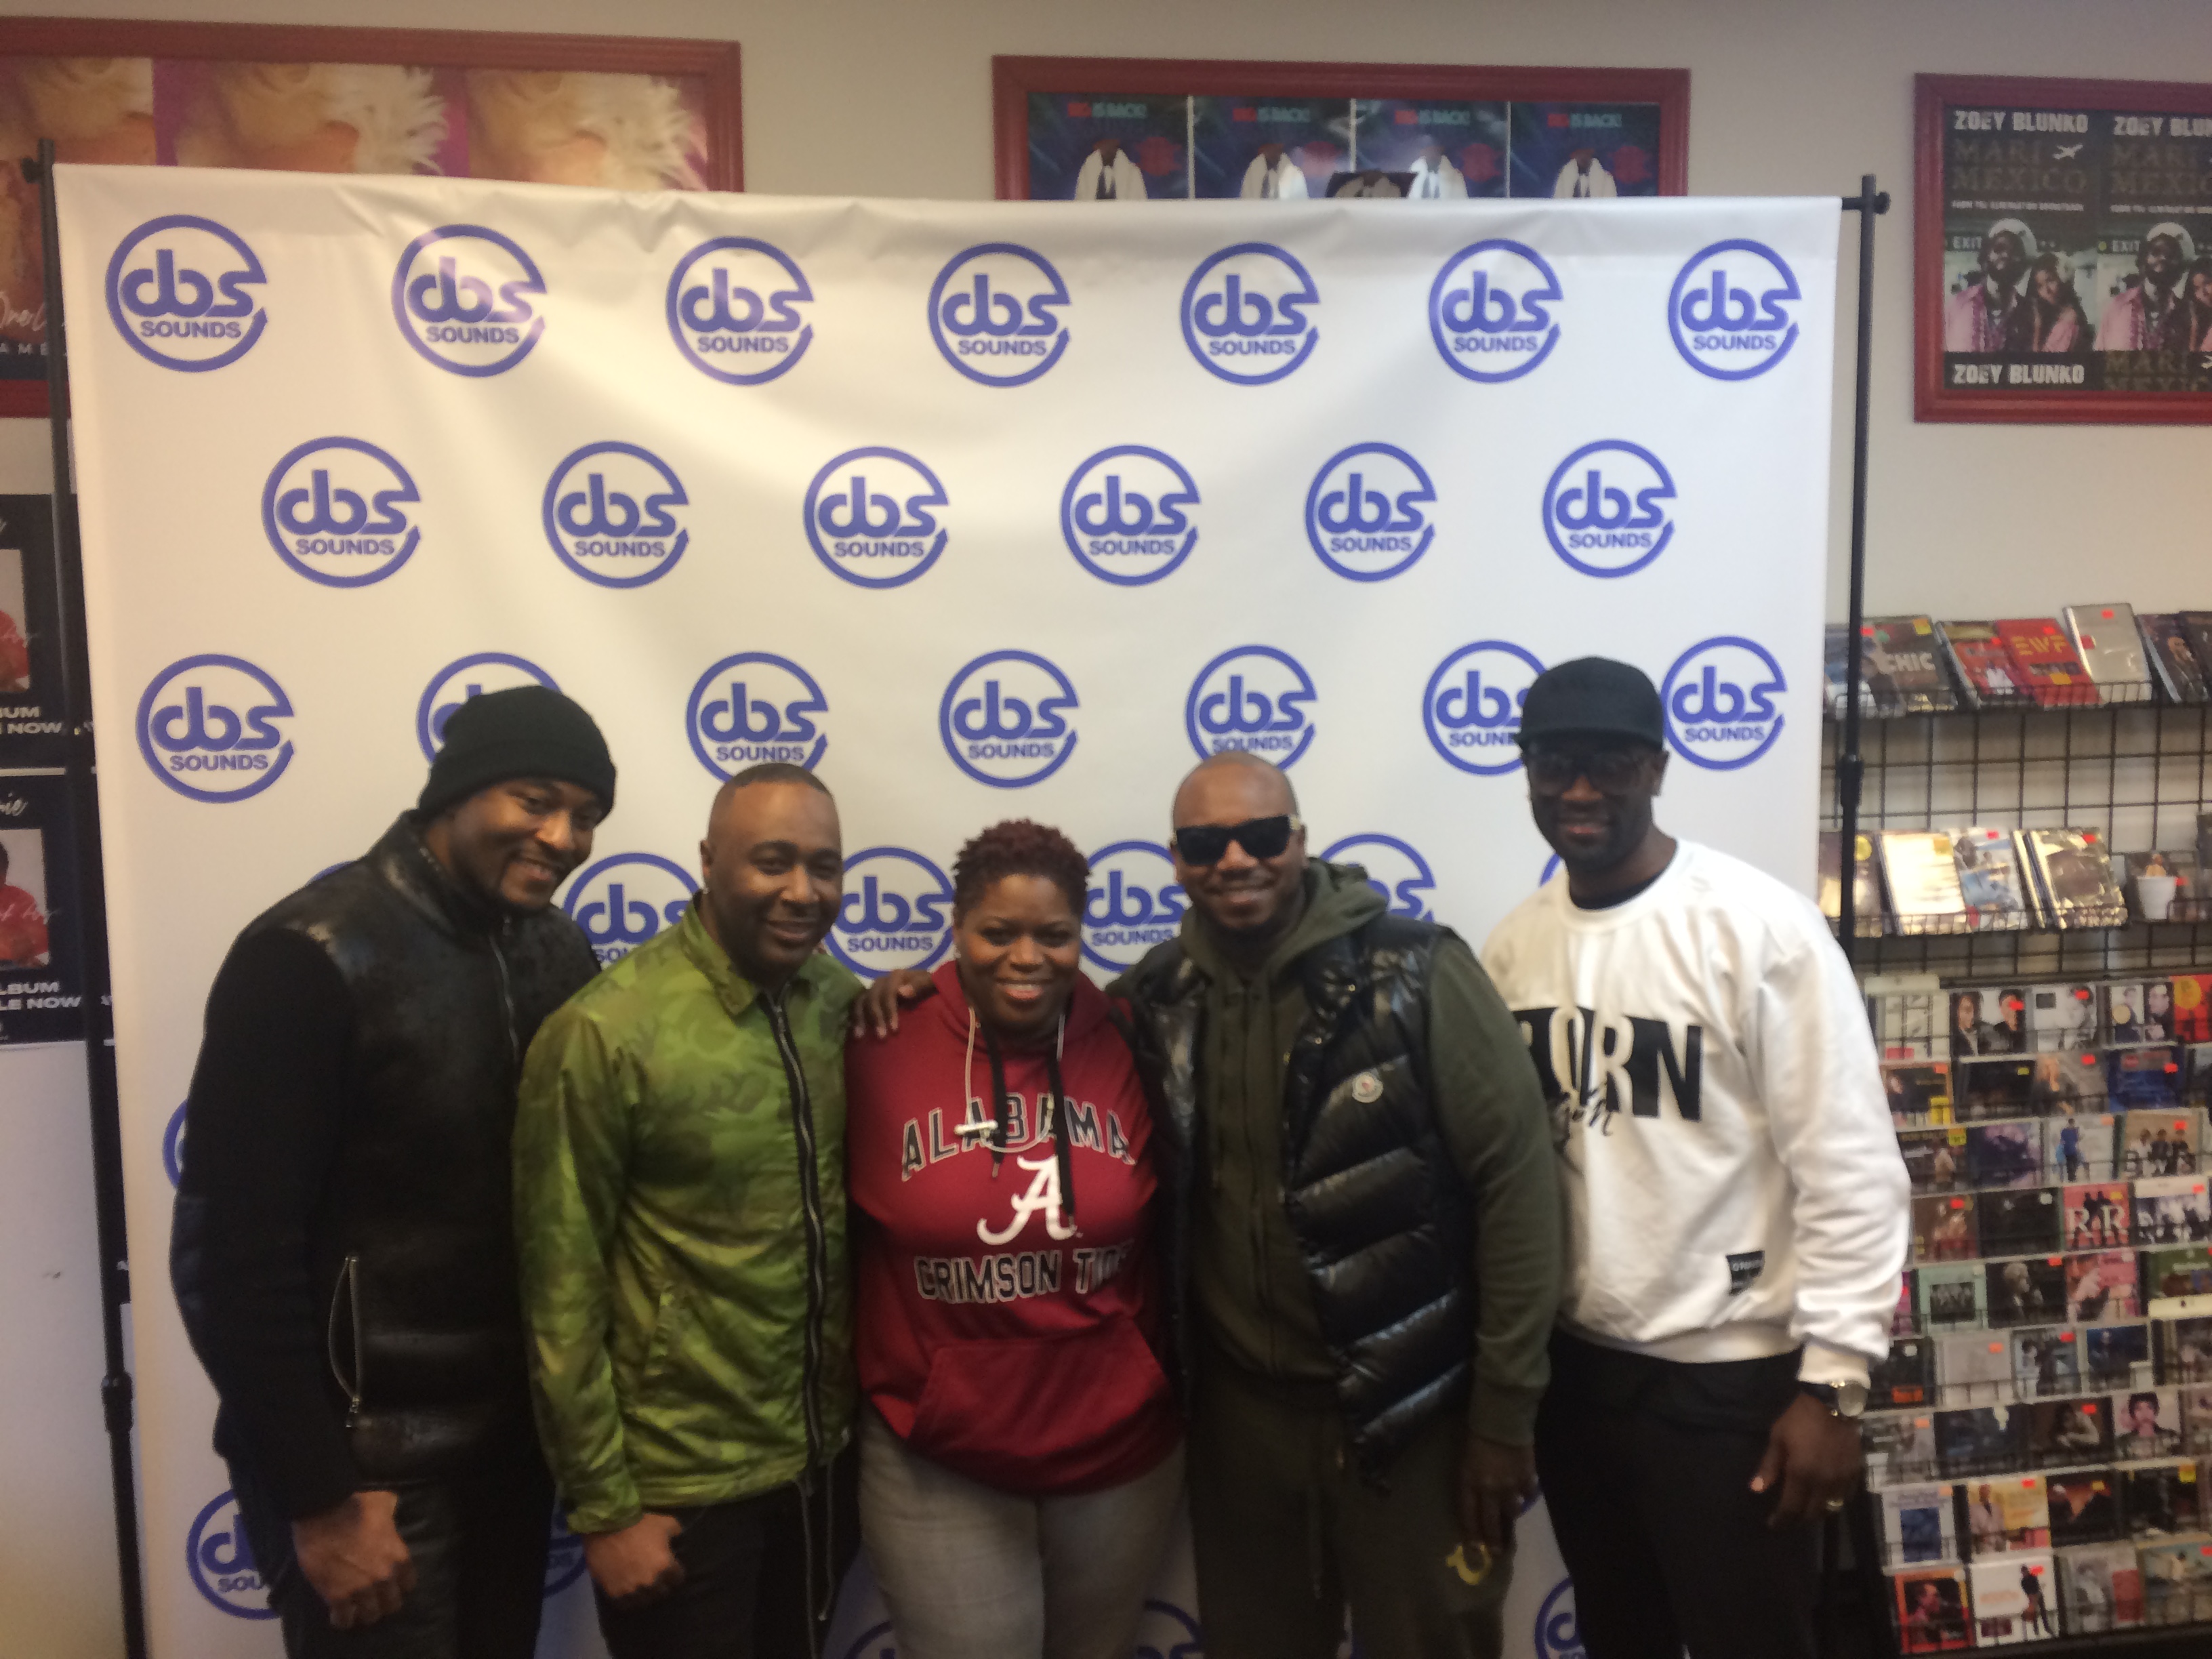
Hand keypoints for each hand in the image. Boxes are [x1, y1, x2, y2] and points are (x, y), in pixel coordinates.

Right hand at [292, 1490, 413, 1628]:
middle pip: (391, 1604)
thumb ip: (392, 1513)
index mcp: (398, 1557)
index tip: (390, 1586)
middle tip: (372, 1600)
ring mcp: (362, 1589)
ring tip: (355, 1610)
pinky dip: (341, 1620)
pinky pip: (343, 1619)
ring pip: (369, 1615)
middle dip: (382, 1603)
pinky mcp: (337, 1596)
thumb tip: (394, 1507)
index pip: (408, 1584)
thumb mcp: (384, 1504)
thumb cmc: (356, 1504)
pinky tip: (338, 1616)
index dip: (398, 1586)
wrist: (324, 1510)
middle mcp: (385, 1577)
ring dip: (362, 1613)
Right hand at [584, 1512, 684, 1605]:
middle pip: (662, 1592)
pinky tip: (629, 1594)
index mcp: (665, 1566)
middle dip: (661, 1585)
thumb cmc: (638, 1524)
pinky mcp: (615, 1593)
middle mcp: (651, 1582)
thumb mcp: (664, 1522)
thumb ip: (676, 1532)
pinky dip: (629, 1600)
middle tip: (656, 1579)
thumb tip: (679, 1537)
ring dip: (645, 1595)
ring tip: (643, 1589)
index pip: (678, 1578)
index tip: (671, 1570)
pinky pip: (626, 1604)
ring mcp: (632, 1590)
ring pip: (645, 1601)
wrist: (606, 1527)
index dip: (675, 1574)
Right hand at [851, 967, 935, 1037]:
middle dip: (875, 1017)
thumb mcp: (932, 984)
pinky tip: (855, 1032)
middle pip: (873, 997)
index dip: (889, 1009)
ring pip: (861, 1000)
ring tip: (859, 1036)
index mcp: (897, 976)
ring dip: (859, 1018)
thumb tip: (902, 992)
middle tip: (881, 1037)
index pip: (888, 991)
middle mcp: (882, 981)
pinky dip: (855, 1018)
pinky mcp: (869, 999)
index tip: (894, 1029)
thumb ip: (921, 985)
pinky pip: (857, 1006)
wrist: (928, 991)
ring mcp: (874, 990)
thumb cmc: (932, 988)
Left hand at [1458, 1435, 1536, 1557]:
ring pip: (1512, 1510)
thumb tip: (1478, 1497)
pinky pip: (1528, 1493)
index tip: (1474, 1548)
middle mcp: (1489, 1489)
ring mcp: (1510, 1485)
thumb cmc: (1477, 1433)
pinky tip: (1525, 1490)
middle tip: (1496, 1553)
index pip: (1469, 1514)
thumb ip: (1471, 1480)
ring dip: (1510, 1513)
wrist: (1502, 1418)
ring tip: (1511, 1515)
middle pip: (1490, 1520)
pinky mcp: (1527, 1478)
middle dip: (1493, 1539)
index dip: (1471, 1533)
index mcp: (1469, 1482)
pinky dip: (1526, 1493)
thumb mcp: (1465, 1458)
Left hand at [1750, 1392, 1862, 1528]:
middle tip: (1788, 1518)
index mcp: (1802, 1474)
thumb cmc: (1799, 1419)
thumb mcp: (1778, 1439)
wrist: (1832, 1403)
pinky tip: (1826, 1497)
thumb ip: (1769, 1467)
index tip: (1772, 1525)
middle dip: (1798, 1519)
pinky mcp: (1855, 1473)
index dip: (1781, 1520)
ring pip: (1830, 1508)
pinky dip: (1834, 1501)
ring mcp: (1842, 1480)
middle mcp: (1823, 1483)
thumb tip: (1756, 1490)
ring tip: (1805, 1509)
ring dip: (1817, 1512)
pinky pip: (1845, 1497)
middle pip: (1812, 1513)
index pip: (1791, 1508)